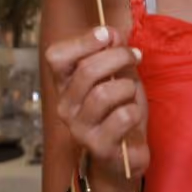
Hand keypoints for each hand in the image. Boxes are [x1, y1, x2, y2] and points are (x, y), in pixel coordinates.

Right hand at [44, 25, 147, 191]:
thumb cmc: (120, 113)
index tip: (107, 34)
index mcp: (65, 86)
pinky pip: (122, 117)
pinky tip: (133, 118)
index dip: (82, 41)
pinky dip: (135, 112)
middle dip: (118, 57)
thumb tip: (112, 33)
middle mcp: (65, 106)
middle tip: (135, 56)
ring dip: (127, 87)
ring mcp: (79, 128)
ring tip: (131, 94)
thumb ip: (114, 55)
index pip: (56, 57)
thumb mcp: (119, 77)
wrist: (125, 158)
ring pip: (104, 93)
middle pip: (86, 71)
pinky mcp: (98, 146)